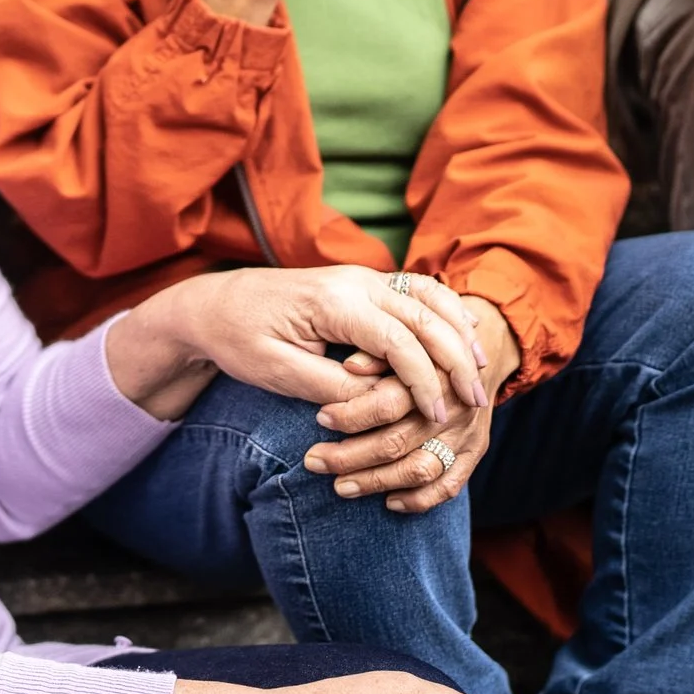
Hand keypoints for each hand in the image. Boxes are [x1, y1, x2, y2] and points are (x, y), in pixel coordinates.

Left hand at [142, 264, 488, 423]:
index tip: (438, 414)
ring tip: (480, 370)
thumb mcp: (278, 373)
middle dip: (454, 358)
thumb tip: (384, 402)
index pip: (397, 338)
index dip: (422, 379)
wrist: (214, 305)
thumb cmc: (240, 339)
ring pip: (427, 297)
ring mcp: (362, 278)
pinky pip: (416, 291)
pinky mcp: (363, 285)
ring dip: (457, 331)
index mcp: (333, 300)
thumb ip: (333, 387)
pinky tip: (463, 336)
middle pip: (423, 314)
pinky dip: (445, 310)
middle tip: (476, 400)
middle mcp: (355, 281)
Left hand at [305, 294, 518, 513]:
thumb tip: (350, 366)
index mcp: (435, 365)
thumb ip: (372, 345)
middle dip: (351, 455)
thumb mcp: (389, 320)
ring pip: (421, 467)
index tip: (320, 419)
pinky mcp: (477, 447)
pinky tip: (389, 502)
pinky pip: (451, 484)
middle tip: (313, 460)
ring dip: (376, 481)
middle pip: (400, 438)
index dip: (352, 413)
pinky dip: (419, 499)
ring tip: (338, 486)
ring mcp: (469, 426)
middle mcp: (455, 398)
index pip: (392, 398)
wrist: (477, 337)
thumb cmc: (415, 328)